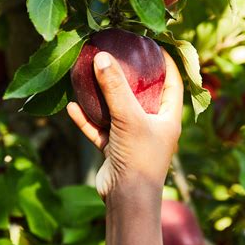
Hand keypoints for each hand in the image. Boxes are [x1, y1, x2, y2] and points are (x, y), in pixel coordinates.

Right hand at [67, 48, 182, 201]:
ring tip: (91, 74)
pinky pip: (99, 128)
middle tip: (117, 54)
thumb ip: (115, 88)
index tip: (151, 44)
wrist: (126, 200)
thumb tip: (103, 56)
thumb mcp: (128, 117)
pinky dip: (87, 119)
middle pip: (142, 94)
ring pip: (117, 110)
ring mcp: (132, 137)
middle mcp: (152, 125)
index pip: (172, 82)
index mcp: (168, 117)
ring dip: (103, 96)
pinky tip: (72, 106)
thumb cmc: (138, 158)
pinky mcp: (114, 149)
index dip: (165, 62)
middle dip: (129, 75)